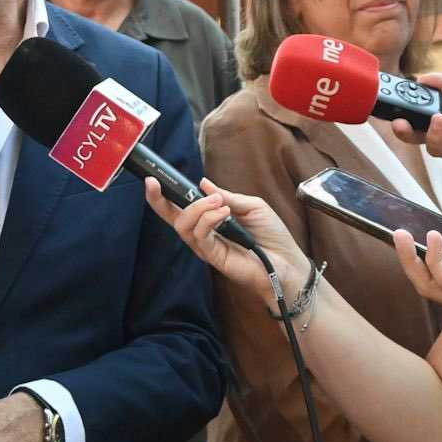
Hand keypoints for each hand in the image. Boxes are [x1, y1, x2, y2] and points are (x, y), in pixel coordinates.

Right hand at [143, 177, 304, 306]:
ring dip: (197, 208)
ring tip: (217, 202)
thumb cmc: (272, 235)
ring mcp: (207, 247)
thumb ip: (226, 196)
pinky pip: (200, 237)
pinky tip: (224, 213)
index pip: (181, 208)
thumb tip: (202, 183)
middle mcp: (204, 234)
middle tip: (156, 183)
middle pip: (172, 218)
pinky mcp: (213, 257)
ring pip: (184, 226)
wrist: (288, 261)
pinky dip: (209, 220)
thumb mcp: (250, 206)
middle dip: (160, 200)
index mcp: (211, 221)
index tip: (154, 179)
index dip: (165, 195)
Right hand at [389, 67, 441, 159]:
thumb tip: (420, 79)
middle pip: (414, 135)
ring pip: (432, 146)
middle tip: (398, 123)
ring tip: (439, 118)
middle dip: (402, 131)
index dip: (398, 110)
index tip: (389, 103)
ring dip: (431, 134)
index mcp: (438, 108)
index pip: (412, 112)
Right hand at [390, 218, 441, 321]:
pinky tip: (435, 238)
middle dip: (406, 259)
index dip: (418, 252)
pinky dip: (438, 262)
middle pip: (426, 281)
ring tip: (406, 234)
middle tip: (395, 232)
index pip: (437, 269)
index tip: (406, 227)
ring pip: (431, 286)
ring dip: (414, 261)